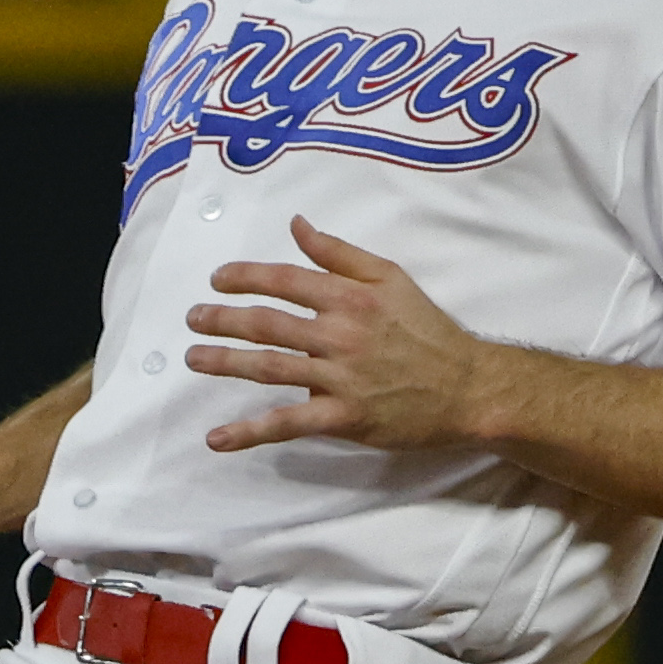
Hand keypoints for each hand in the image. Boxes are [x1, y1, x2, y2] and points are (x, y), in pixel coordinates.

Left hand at [187, 218, 516, 455]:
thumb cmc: (428, 330)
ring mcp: (340, 377)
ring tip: (193, 359)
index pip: (286, 281)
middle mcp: (341, 334)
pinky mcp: (342, 417)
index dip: (246, 277)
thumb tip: (296, 225)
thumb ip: (340, 254)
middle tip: (192, 318)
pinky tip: (217, 438)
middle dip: (223, 319)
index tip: (218, 279)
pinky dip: (249, 432)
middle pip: (268, 323)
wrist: (469, 387)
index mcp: (351, 298)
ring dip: (224, 362)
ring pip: (269, 366)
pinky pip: (287, 424)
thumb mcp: (391, 278)